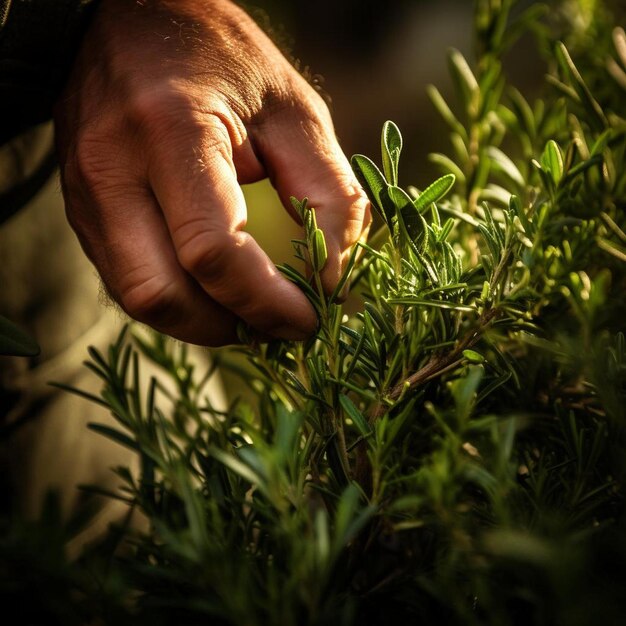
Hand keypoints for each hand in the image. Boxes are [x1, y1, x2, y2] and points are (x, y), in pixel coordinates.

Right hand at [54, 0, 369, 344]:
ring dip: (203, 323)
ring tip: (251, 313)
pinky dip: (180, 302)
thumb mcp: (293, 109)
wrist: (127, 22)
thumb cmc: (220, 57)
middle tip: (278, 325)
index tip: (309, 318)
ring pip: (140, 300)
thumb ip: (328, 191)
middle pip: (163, 294)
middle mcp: (112, 170)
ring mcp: (86, 195)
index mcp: (171, 130)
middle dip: (229, 327)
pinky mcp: (83, 212)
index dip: (267, 302)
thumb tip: (336, 275)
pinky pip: (128, 283)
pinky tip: (216, 293)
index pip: (213, 251)